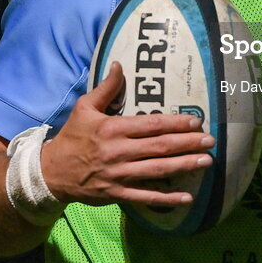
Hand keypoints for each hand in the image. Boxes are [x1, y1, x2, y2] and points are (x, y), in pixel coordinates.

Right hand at [40, 61, 213, 207]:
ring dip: (184, 166)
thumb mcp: (84, 108)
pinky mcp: (117, 193)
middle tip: (210, 141)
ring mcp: (119, 175)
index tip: (195, 122)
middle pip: (160, 147)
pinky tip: (187, 196)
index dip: (175, 123)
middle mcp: (119, 152)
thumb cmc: (72, 137)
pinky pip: (146, 197)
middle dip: (188, 143)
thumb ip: (106, 88)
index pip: (151, 125)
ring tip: (206, 161)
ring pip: (157, 170)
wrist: (51, 172)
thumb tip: (119, 64)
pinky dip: (167, 197)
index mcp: (113, 129)